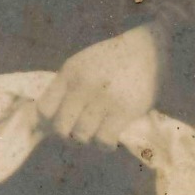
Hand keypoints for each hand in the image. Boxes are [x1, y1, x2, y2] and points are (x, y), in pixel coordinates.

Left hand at [35, 24, 161, 148]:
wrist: (150, 48)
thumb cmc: (115, 59)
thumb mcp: (84, 64)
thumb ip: (68, 86)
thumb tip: (48, 119)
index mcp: (69, 72)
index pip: (44, 109)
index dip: (48, 122)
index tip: (59, 123)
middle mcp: (82, 85)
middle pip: (60, 128)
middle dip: (67, 136)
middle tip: (78, 134)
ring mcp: (102, 99)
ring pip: (81, 136)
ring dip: (88, 140)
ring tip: (97, 135)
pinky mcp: (123, 110)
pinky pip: (104, 140)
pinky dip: (105, 145)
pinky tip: (110, 141)